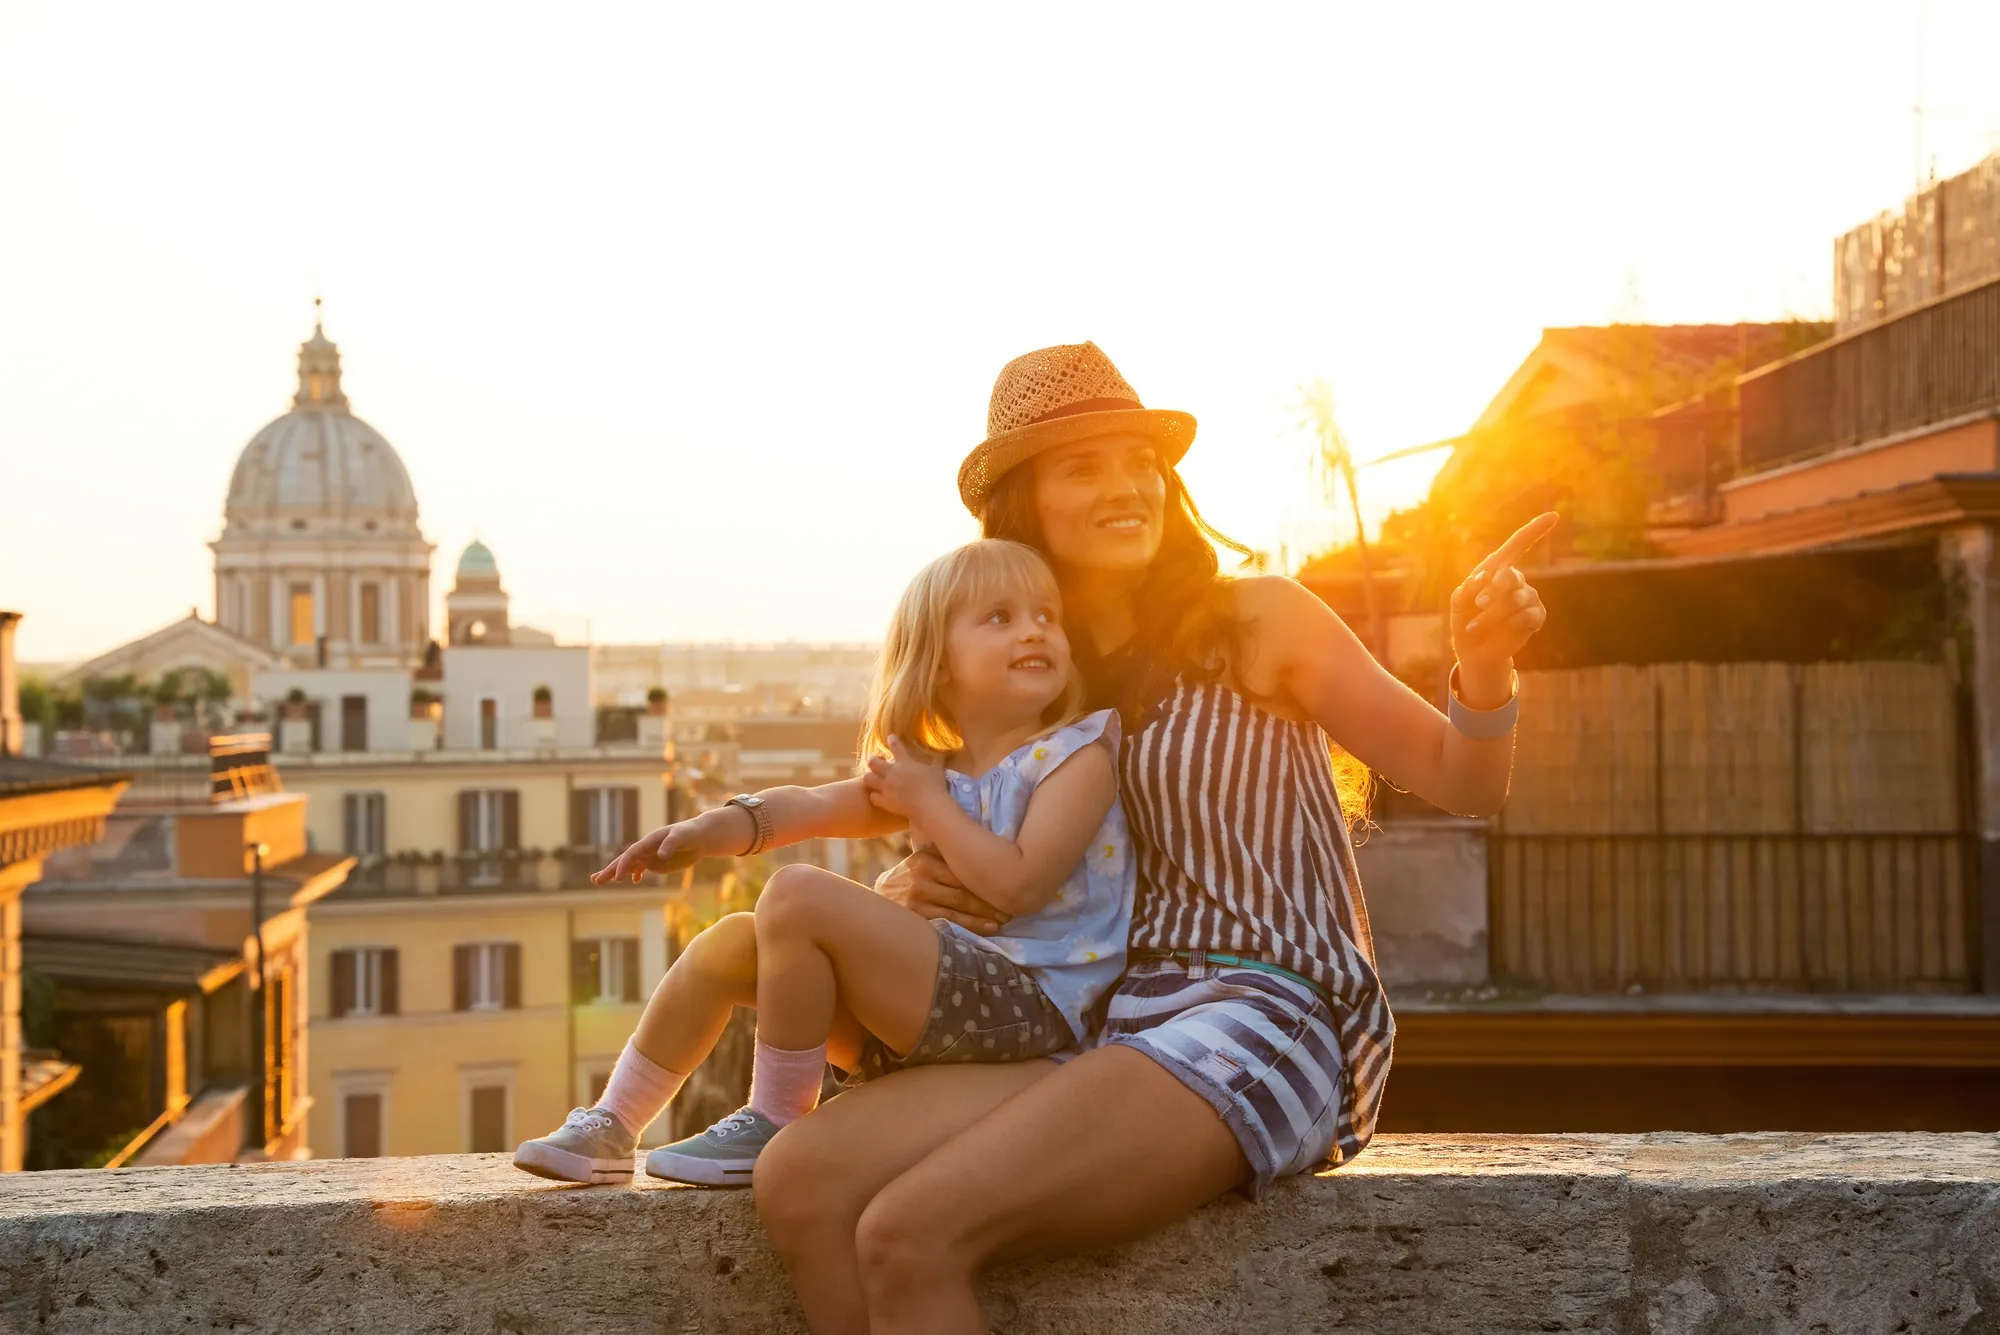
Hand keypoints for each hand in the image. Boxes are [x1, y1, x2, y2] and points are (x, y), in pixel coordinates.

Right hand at [591, 818, 724, 885]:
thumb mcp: (682, 836)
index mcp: (650, 841)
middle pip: (625, 860)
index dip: (623, 865)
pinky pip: (642, 869)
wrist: (701, 836)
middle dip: (610, 870)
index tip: (618, 878)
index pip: (632, 854)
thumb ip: (671, 844)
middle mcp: (647, 849)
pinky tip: (632, 881)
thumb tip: (660, 854)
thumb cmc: (691, 833)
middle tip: (595, 880)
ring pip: (630, 866)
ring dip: (616, 873)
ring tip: (599, 880)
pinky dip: (635, 874)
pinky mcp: (658, 862)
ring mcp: (651, 856)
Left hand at [861, 736, 948, 819]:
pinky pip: (872, 797)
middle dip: (872, 760)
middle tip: (875, 763)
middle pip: (872, 762)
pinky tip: (878, 796)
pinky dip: (874, 796)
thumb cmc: (935, 786)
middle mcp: (892, 772)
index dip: (892, 740)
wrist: (929, 806)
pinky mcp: (885, 801)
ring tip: (873, 780)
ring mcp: (886, 787)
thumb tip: (944, 754)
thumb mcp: (938, 770)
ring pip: (867, 778)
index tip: (890, 738)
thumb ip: (938, 761)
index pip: (895, 746)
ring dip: (869, 778)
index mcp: (905, 762)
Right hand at [873, 848, 1009, 935]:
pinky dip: (971, 926)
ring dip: (985, 915)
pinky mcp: (915, 917)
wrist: (878, 903)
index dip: (987, 879)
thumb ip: (945, 857)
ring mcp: (916, 897)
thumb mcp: (922, 862)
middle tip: (1012, 907)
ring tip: (1004, 919)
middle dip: (990, 900)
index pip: (963, 868)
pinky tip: (988, 929)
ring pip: (959, 907)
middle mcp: (920, 875)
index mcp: (925, 858)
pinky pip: (950, 922)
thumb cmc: (910, 881)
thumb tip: (987, 848)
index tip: (1008, 886)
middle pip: (964, 888)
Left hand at [1449, 513, 1556, 703]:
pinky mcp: (1537, 616)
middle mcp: (1516, 580)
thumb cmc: (1465, 621)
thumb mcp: (1458, 604)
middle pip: (1510, 576)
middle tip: (1479, 604)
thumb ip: (1466, 590)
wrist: (1475, 651)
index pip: (1518, 544)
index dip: (1535, 530)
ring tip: (1475, 626)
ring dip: (1492, 615)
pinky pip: (1527, 615)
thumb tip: (1484, 578)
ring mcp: (1529, 597)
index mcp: (1497, 569)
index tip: (1553, 515)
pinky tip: (1502, 630)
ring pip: (1515, 600)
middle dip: (1492, 591)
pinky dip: (1509, 625)